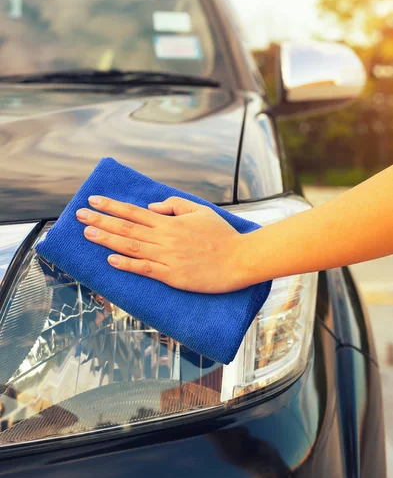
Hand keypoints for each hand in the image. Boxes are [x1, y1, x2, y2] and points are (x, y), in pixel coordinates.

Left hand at [76, 196, 250, 292]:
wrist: (240, 260)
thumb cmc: (222, 235)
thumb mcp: (200, 210)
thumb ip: (174, 205)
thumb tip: (151, 206)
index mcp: (170, 222)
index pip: (134, 212)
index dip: (111, 206)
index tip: (93, 200)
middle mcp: (165, 238)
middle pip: (126, 228)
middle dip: (100, 220)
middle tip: (78, 215)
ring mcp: (167, 258)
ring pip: (130, 247)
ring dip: (107, 240)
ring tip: (87, 233)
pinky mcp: (172, 276)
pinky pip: (145, 269)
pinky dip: (126, 265)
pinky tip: (109, 261)